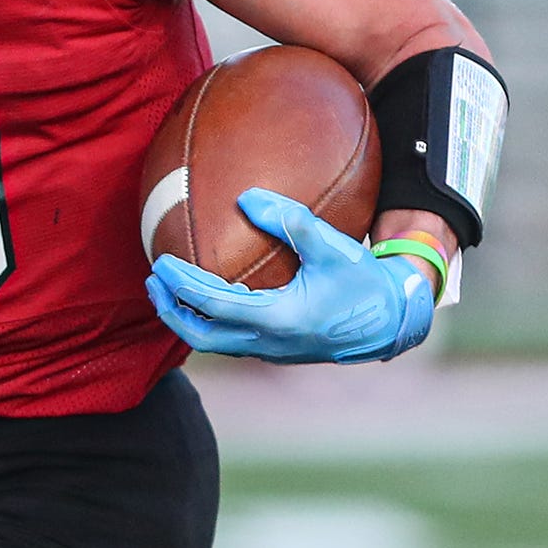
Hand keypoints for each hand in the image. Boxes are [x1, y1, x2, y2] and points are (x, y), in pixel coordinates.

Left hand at [146, 187, 434, 363]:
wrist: (393, 322)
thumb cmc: (365, 284)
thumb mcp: (333, 247)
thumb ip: (291, 221)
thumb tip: (247, 195)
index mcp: (277, 320)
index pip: (212, 305)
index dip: (181, 286)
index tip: (161, 263)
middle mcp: (267, 343)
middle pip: (200, 335)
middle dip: (171, 310)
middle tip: (154, 280)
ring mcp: (271, 352)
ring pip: (214, 342)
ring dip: (187, 318)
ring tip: (170, 291)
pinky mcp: (277, 351)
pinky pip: (231, 340)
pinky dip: (210, 321)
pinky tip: (208, 299)